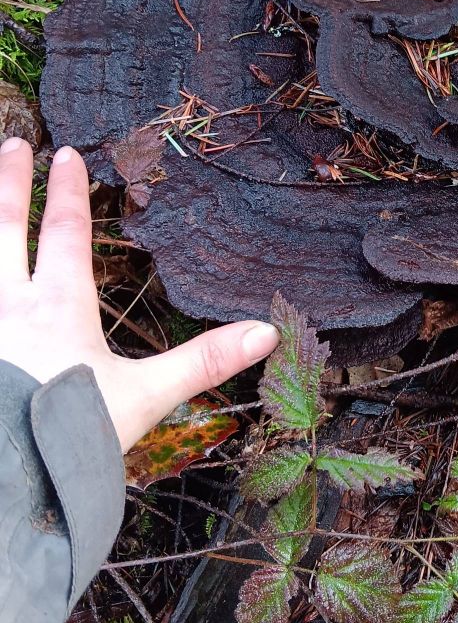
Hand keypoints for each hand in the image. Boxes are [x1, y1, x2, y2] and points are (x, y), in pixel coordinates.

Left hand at [0, 137, 278, 451]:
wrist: (5, 479)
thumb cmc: (69, 435)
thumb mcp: (145, 396)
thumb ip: (204, 361)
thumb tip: (267, 331)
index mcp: (58, 307)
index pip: (66, 233)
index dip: (69, 192)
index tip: (66, 154)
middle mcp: (6, 305)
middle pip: (4, 227)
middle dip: (9, 183)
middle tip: (11, 143)